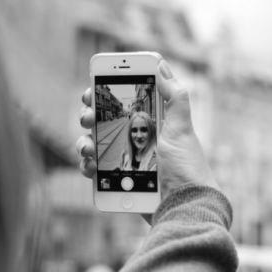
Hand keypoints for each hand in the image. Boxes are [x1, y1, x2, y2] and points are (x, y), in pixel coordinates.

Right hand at [76, 59, 218, 198]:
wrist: (184, 207)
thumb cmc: (187, 167)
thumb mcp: (182, 127)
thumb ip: (174, 96)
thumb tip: (159, 64)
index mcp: (150, 124)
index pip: (123, 103)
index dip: (105, 95)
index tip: (93, 90)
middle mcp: (136, 141)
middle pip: (103, 123)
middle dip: (89, 117)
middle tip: (87, 118)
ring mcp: (125, 163)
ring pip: (95, 146)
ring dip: (84, 142)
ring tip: (88, 147)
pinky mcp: (119, 183)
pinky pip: (95, 172)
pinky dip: (87, 167)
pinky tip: (90, 167)